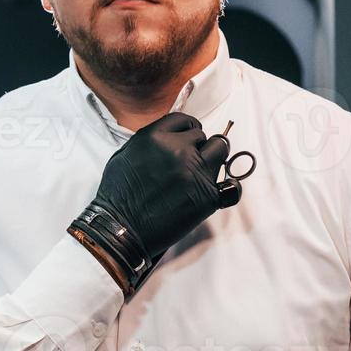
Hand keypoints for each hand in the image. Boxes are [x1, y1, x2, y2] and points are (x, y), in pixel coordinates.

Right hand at [68, 112, 232, 293]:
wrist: (122, 230)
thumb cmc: (119, 195)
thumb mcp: (126, 154)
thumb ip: (151, 140)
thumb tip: (171, 135)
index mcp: (156, 137)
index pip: (185, 121)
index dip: (187, 130)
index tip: (187, 140)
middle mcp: (178, 150)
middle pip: (203, 137)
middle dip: (197, 148)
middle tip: (188, 164)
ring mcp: (196, 172)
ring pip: (220, 151)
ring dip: (212, 160)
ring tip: (201, 175)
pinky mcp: (208, 196)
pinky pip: (232, 185)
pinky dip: (226, 188)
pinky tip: (216, 192)